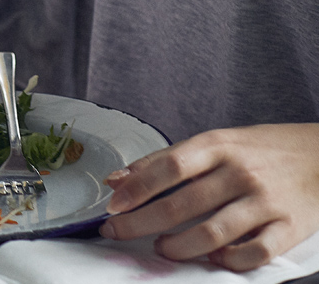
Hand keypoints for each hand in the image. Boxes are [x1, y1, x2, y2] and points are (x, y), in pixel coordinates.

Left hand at [100, 123, 318, 270]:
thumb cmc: (260, 150)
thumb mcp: (215, 142)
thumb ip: (165, 160)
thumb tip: (116, 179)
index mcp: (218, 146)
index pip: (168, 167)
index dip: (136, 188)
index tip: (112, 205)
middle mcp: (241, 172)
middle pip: (181, 205)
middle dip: (140, 223)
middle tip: (117, 232)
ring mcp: (266, 201)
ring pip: (212, 233)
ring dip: (178, 246)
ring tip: (162, 248)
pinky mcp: (289, 227)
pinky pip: (254, 254)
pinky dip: (229, 261)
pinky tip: (213, 257)